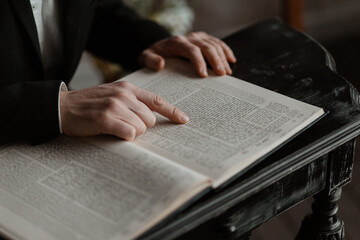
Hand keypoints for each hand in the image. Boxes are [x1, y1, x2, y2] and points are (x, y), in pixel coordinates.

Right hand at [60, 81, 188, 140]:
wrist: (62, 107)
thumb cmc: (90, 105)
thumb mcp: (113, 95)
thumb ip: (132, 102)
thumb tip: (151, 118)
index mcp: (128, 88)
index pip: (157, 100)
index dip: (172, 111)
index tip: (184, 120)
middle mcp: (124, 95)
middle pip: (150, 119)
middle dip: (141, 127)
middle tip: (123, 125)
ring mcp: (115, 105)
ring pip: (141, 128)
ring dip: (131, 132)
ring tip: (115, 128)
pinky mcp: (106, 118)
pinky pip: (129, 133)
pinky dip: (124, 137)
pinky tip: (113, 133)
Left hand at [139, 31, 236, 77]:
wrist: (159, 47)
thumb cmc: (154, 55)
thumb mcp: (146, 57)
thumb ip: (150, 60)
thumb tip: (160, 64)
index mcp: (176, 42)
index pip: (191, 50)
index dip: (199, 61)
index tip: (204, 75)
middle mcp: (189, 37)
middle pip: (206, 47)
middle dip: (215, 61)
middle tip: (222, 75)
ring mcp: (198, 37)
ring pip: (214, 45)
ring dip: (222, 58)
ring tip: (227, 73)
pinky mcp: (204, 39)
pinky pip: (218, 43)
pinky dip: (226, 51)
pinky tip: (231, 61)